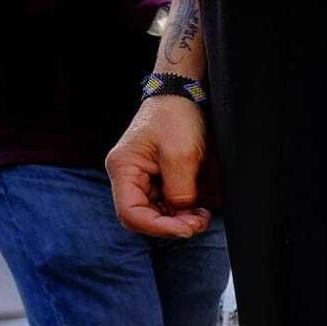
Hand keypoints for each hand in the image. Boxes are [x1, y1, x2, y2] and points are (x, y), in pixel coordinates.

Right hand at [106, 96, 211, 238]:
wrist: (184, 97)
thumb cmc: (176, 117)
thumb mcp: (181, 155)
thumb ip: (180, 190)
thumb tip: (183, 215)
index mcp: (123, 169)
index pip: (130, 213)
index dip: (158, 227)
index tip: (187, 229)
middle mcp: (129, 178)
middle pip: (143, 218)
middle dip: (171, 225)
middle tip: (199, 223)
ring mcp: (144, 179)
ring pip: (157, 214)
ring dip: (180, 220)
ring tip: (203, 216)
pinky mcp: (159, 180)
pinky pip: (168, 204)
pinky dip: (184, 211)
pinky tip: (201, 208)